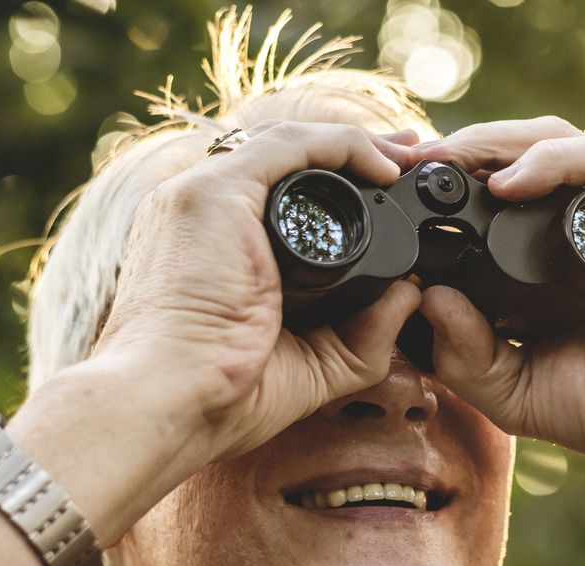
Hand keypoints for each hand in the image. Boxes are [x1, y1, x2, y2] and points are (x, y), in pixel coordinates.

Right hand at [91, 122, 424, 462]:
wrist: (171, 405)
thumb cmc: (224, 397)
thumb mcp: (317, 363)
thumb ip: (368, 331)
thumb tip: (413, 293)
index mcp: (215, 243)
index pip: (280, 191)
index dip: (339, 181)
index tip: (391, 188)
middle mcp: (202, 209)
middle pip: (288, 159)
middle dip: (356, 152)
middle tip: (411, 158)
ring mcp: (203, 195)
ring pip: (291, 142)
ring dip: (357, 143)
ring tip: (408, 156)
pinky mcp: (215, 192)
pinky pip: (290, 145)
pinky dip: (342, 145)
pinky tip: (382, 166)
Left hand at [410, 117, 584, 467]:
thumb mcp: (514, 388)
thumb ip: (465, 356)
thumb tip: (426, 300)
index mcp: (562, 247)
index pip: (504, 185)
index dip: (453, 179)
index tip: (401, 189)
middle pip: (523, 151)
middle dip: (465, 148)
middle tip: (413, 161)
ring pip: (558, 140)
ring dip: (496, 142)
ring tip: (449, 161)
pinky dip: (554, 159)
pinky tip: (511, 182)